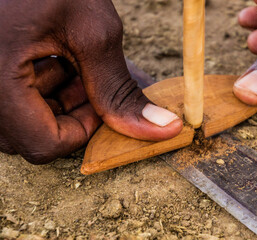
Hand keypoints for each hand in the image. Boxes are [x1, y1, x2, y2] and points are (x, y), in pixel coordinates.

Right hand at [0, 0, 181, 163]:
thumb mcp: (93, 32)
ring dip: (58, 100)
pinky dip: (42, 89)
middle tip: (87, 79)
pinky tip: (53, 59)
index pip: (44, 144)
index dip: (82, 130)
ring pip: (25, 120)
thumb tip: (163, 128)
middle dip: (71, 113)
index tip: (100, 103)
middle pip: (34, 134)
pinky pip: (15, 101)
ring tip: (70, 61)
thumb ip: (120, 88)